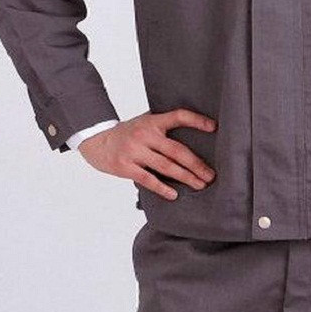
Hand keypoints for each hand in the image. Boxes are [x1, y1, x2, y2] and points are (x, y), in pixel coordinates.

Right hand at [78, 109, 216, 199]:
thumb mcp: (144, 122)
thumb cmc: (127, 133)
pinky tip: (174, 194)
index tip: (214, 127)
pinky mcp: (126, 166)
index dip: (196, 121)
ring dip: (186, 177)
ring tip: (199, 185)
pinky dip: (162, 188)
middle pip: (177, 150)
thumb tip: (193, 135)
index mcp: (152, 121)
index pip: (178, 116)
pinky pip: (148, 179)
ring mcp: (135, 151)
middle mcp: (145, 134)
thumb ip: (163, 127)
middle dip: (196, 165)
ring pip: (166, 166)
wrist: (96, 141)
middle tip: (211, 175)